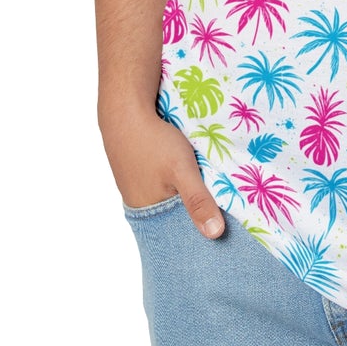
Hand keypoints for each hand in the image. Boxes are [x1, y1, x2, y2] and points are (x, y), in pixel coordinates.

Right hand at [99, 102, 224, 237]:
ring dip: (183, 193)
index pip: (176, 232)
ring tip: (207, 188)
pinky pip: (160, 181)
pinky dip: (174, 179)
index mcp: (147, 212)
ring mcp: (136, 184)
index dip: (196, 230)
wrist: (125, 110)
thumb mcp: (182, 171)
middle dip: (193, 210)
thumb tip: (215, 235)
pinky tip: (186, 170)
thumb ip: (198, 201)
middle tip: (220, 206)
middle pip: (173, 214)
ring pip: (167, 196)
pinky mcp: (138, 168)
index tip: (221, 230)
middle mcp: (139, 203)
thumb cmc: (153, 142)